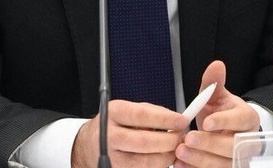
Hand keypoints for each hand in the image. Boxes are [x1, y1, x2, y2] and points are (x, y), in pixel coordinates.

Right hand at [72, 99, 188, 167]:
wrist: (91, 145)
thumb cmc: (115, 125)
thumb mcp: (128, 110)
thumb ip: (151, 112)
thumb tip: (176, 120)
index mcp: (113, 113)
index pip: (141, 115)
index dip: (165, 119)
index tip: (181, 121)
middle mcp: (108, 136)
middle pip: (144, 142)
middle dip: (168, 141)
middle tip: (180, 138)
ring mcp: (110, 158)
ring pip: (145, 163)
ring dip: (166, 157)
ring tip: (174, 150)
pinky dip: (157, 166)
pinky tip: (162, 158)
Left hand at [174, 60, 260, 167]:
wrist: (225, 132)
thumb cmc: (222, 112)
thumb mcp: (216, 96)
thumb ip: (213, 82)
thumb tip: (216, 64)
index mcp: (248, 119)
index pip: (239, 120)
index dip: (223, 122)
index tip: (206, 122)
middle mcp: (248, 142)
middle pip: (232, 146)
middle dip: (209, 143)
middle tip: (188, 139)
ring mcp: (239, 159)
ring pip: (223, 163)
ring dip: (201, 160)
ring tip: (180, 153)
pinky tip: (180, 165)